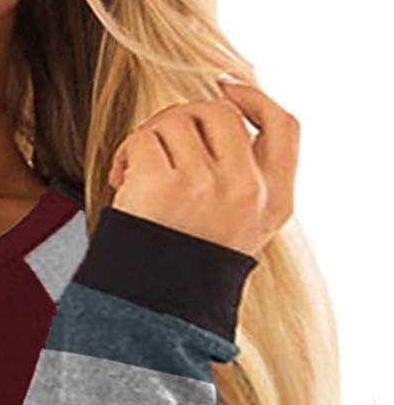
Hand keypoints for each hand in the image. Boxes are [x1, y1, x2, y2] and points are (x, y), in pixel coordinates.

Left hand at [106, 80, 298, 256]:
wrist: (149, 318)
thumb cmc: (181, 274)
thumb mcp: (232, 233)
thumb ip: (241, 181)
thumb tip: (222, 108)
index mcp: (273, 204)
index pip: (284, 127)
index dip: (255, 97)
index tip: (226, 86)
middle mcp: (247, 192)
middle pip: (220, 113)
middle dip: (183, 118)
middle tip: (156, 144)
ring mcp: (207, 188)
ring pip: (178, 120)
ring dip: (149, 137)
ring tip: (134, 173)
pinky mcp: (165, 188)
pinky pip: (144, 139)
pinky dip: (127, 152)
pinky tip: (120, 181)